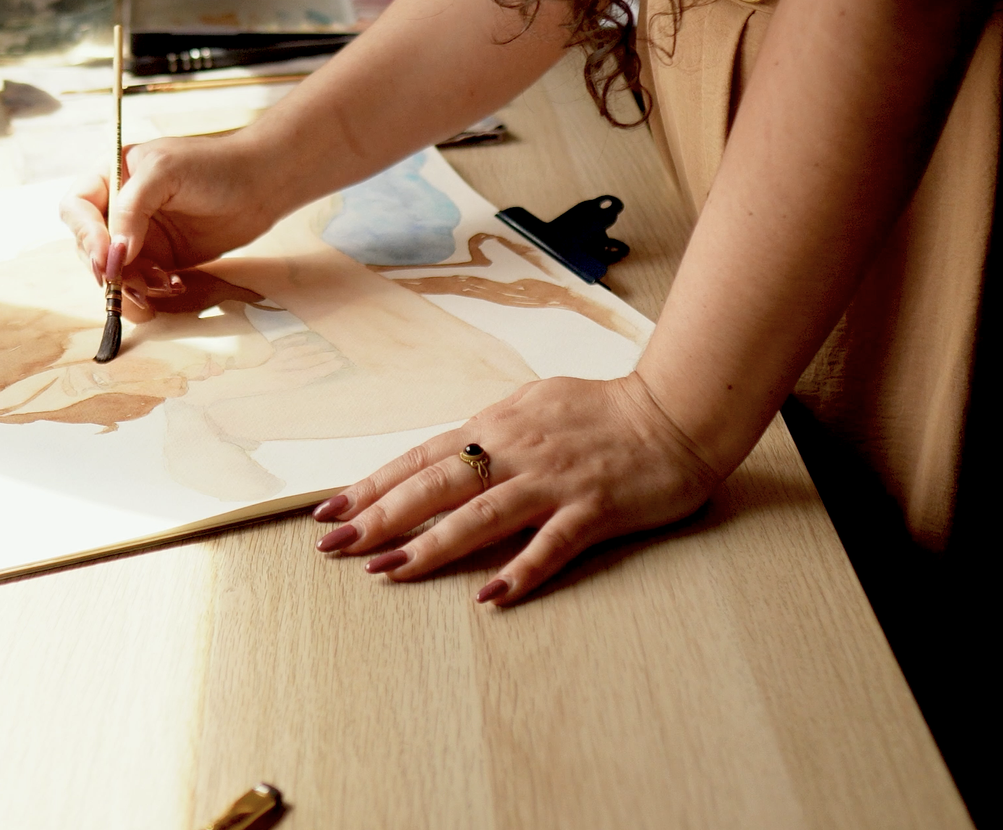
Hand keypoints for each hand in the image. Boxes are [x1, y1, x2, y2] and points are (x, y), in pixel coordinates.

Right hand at [58, 134, 290, 319]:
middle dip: (111, 269)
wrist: (261, 183)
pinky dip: (153, 291)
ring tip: (165, 283)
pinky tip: (175, 284)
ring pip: (115, 272)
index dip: (85, 236)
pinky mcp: (161, 258)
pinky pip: (143, 283)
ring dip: (133, 285)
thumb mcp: (164, 171)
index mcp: (111, 177)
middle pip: (90, 248)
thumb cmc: (213, 164)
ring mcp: (140, 236)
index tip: (107, 260)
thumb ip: (131, 208)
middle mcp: (119, 208)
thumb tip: (114, 254)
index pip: (77, 209)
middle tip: (136, 284)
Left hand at [310, 374, 726, 604]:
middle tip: (335, 546)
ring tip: (387, 570)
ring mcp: (554, 482)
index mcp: (498, 427)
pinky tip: (489, 596)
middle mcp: (516, 452)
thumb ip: (492, 432)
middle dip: (380, 516)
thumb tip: (450, 453)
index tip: (329, 512)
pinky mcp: (593, 510)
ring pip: (481, 516)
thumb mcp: (534, 405)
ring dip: (431, 545)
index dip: (373, 485)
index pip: (421, 459)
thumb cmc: (603, 411)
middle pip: (436, 486)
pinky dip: (520, 571)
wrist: (674, 412)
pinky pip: (551, 545)